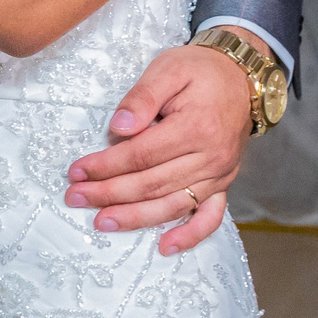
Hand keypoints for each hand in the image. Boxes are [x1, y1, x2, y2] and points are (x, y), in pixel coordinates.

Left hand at [64, 40, 254, 255]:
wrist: (241, 76)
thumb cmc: (199, 70)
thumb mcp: (167, 69)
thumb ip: (142, 97)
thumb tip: (119, 127)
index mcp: (196, 127)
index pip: (141, 155)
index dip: (106, 166)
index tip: (77, 170)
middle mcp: (211, 157)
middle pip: (152, 184)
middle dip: (109, 193)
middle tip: (76, 197)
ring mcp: (220, 174)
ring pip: (173, 204)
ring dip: (135, 218)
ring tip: (102, 222)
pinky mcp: (224, 183)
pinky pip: (210, 217)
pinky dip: (190, 236)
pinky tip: (165, 247)